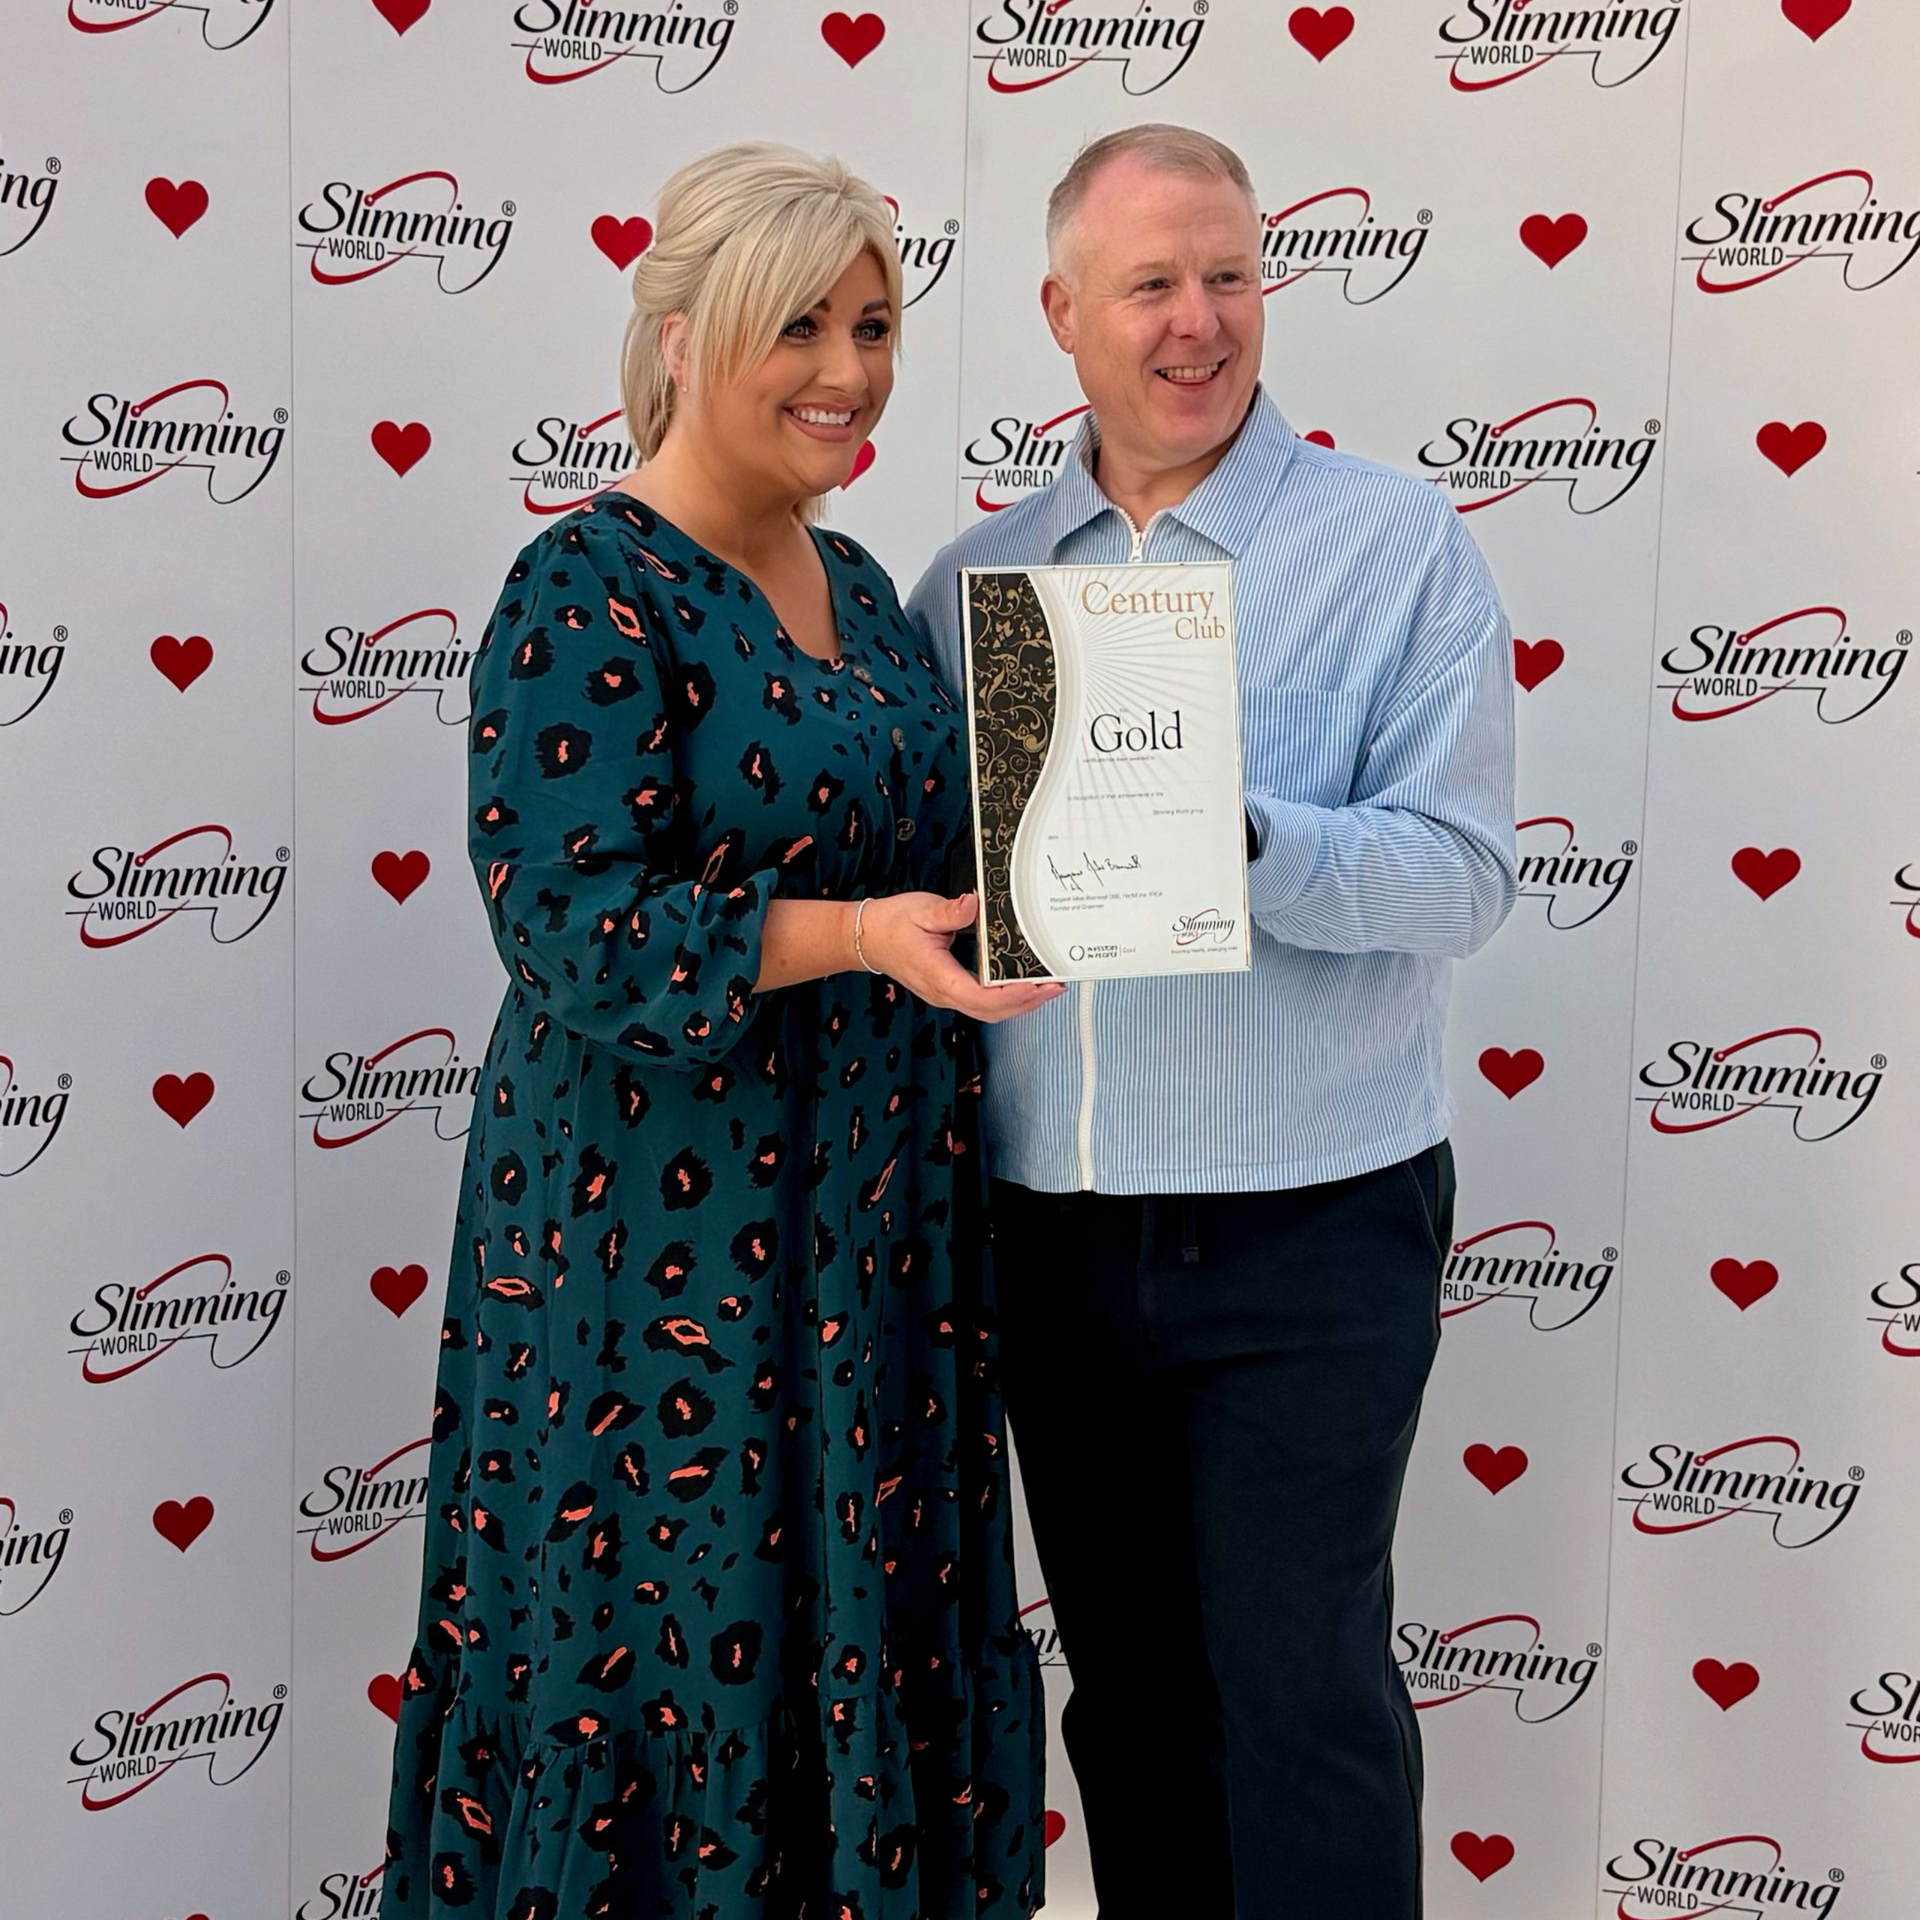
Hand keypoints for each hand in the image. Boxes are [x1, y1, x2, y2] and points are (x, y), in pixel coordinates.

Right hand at [857, 892, 1066, 1022]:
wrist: (868, 938)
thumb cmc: (892, 924)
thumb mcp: (921, 909)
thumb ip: (949, 911)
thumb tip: (973, 904)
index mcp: (938, 976)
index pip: (980, 997)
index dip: (1011, 995)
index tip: (1036, 986)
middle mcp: (944, 993)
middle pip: (991, 1012)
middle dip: (1027, 1003)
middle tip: (1055, 987)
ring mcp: (947, 995)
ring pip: (989, 1012)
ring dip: (1021, 1004)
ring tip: (1047, 989)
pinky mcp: (950, 991)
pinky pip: (983, 1004)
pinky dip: (1007, 1000)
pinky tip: (1023, 987)